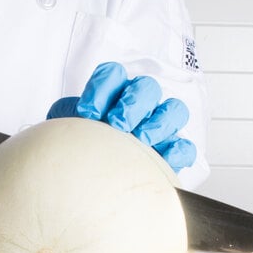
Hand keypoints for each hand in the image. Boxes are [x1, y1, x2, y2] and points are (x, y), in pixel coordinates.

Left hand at [47, 62, 195, 172]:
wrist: (89, 177)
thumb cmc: (83, 147)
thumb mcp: (68, 127)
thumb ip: (68, 117)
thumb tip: (71, 118)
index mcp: (112, 94)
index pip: (113, 74)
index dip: (102, 88)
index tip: (87, 111)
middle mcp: (139, 106)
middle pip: (147, 87)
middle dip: (132, 103)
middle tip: (116, 123)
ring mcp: (159, 128)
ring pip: (174, 110)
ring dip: (157, 122)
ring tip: (140, 139)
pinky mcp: (171, 154)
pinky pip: (185, 147)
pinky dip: (176, 150)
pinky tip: (161, 158)